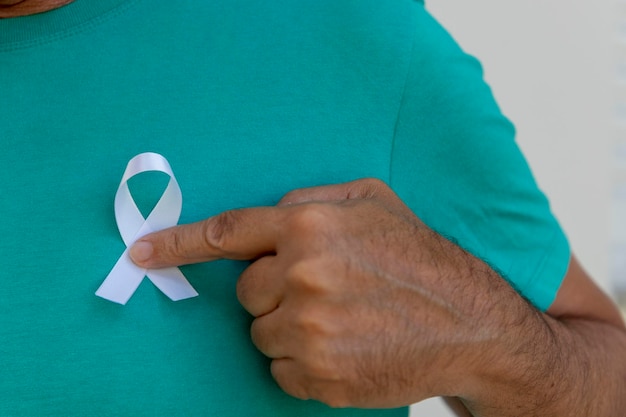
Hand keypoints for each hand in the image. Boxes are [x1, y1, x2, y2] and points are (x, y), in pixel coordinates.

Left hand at [130, 179, 526, 408]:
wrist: (470, 322)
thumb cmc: (421, 257)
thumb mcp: (374, 201)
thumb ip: (312, 199)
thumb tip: (267, 214)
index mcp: (311, 226)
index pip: (227, 234)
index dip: (177, 244)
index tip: (140, 253)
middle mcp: (303, 275)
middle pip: (245, 291)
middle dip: (273, 289)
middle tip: (322, 290)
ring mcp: (309, 329)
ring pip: (260, 332)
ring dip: (289, 325)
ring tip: (342, 318)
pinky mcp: (318, 374)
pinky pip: (279, 368)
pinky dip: (302, 359)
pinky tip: (344, 345)